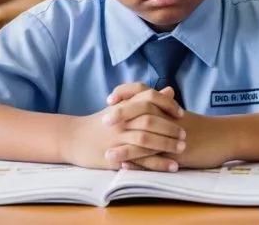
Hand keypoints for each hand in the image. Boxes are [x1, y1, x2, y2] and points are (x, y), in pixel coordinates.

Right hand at [62, 84, 185, 170]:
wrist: (73, 138)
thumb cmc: (101, 122)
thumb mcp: (123, 106)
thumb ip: (146, 99)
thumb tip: (170, 90)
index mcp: (124, 105)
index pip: (150, 98)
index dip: (168, 105)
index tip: (181, 113)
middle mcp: (121, 120)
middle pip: (150, 119)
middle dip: (170, 128)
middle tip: (185, 135)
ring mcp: (117, 138)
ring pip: (146, 139)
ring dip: (167, 145)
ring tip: (181, 151)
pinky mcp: (114, 155)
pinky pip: (139, 160)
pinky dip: (157, 164)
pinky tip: (171, 167)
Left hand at [109, 84, 232, 169]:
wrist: (225, 135)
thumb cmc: (202, 126)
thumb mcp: (181, 114)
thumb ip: (163, 106)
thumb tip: (147, 100)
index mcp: (167, 105)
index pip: (142, 91)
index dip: (124, 93)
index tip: (109, 98)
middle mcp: (167, 117)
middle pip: (140, 110)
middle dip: (120, 115)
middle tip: (103, 120)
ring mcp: (171, 135)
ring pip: (144, 137)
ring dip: (124, 146)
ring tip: (107, 153)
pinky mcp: (176, 152)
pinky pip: (154, 157)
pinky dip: (138, 161)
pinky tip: (125, 165)